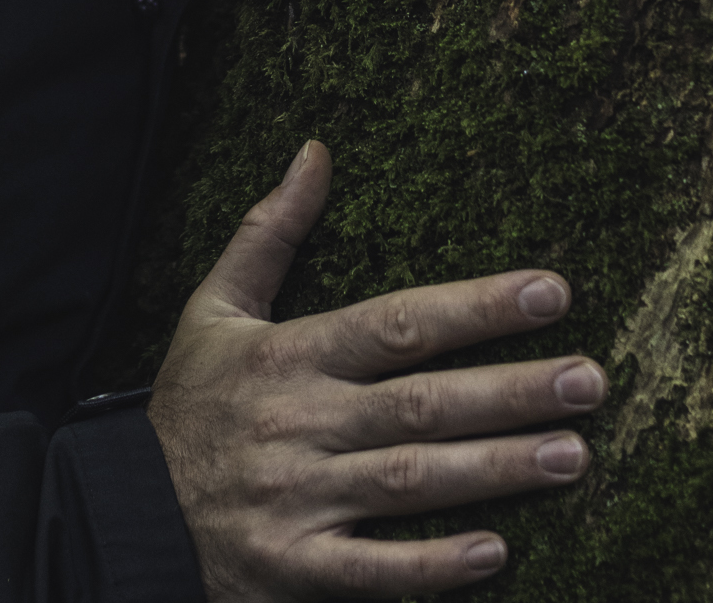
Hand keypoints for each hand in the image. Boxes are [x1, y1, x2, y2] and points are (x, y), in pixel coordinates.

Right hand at [147, 142, 606, 599]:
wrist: (123, 511)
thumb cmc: (189, 401)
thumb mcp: (215, 305)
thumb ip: (271, 230)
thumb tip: (316, 150)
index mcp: (288, 354)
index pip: (396, 322)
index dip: (474, 306)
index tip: (551, 291)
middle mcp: (299, 422)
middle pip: (419, 403)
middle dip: (509, 390)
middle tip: (589, 380)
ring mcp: (296, 499)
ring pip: (407, 482)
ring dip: (494, 470)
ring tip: (573, 455)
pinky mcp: (292, 570)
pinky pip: (371, 572)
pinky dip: (431, 567)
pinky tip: (496, 554)